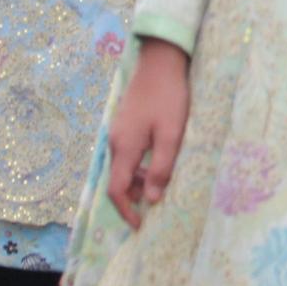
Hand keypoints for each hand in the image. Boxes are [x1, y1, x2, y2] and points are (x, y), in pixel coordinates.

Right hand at [106, 38, 191, 229]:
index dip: (126, 211)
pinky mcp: (125, 122)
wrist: (160, 60)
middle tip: (156, 204)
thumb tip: (151, 200)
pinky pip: (128, 152)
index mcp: (124, 147)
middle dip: (133, 197)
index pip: (116, 190)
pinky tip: (157, 159)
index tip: (140, 225)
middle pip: (118, 179)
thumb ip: (160, 167)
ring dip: (138, 180)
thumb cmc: (169, 97)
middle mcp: (115, 141)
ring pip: (123, 165)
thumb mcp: (171, 134)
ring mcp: (118, 130)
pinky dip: (138, 164)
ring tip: (161, 183)